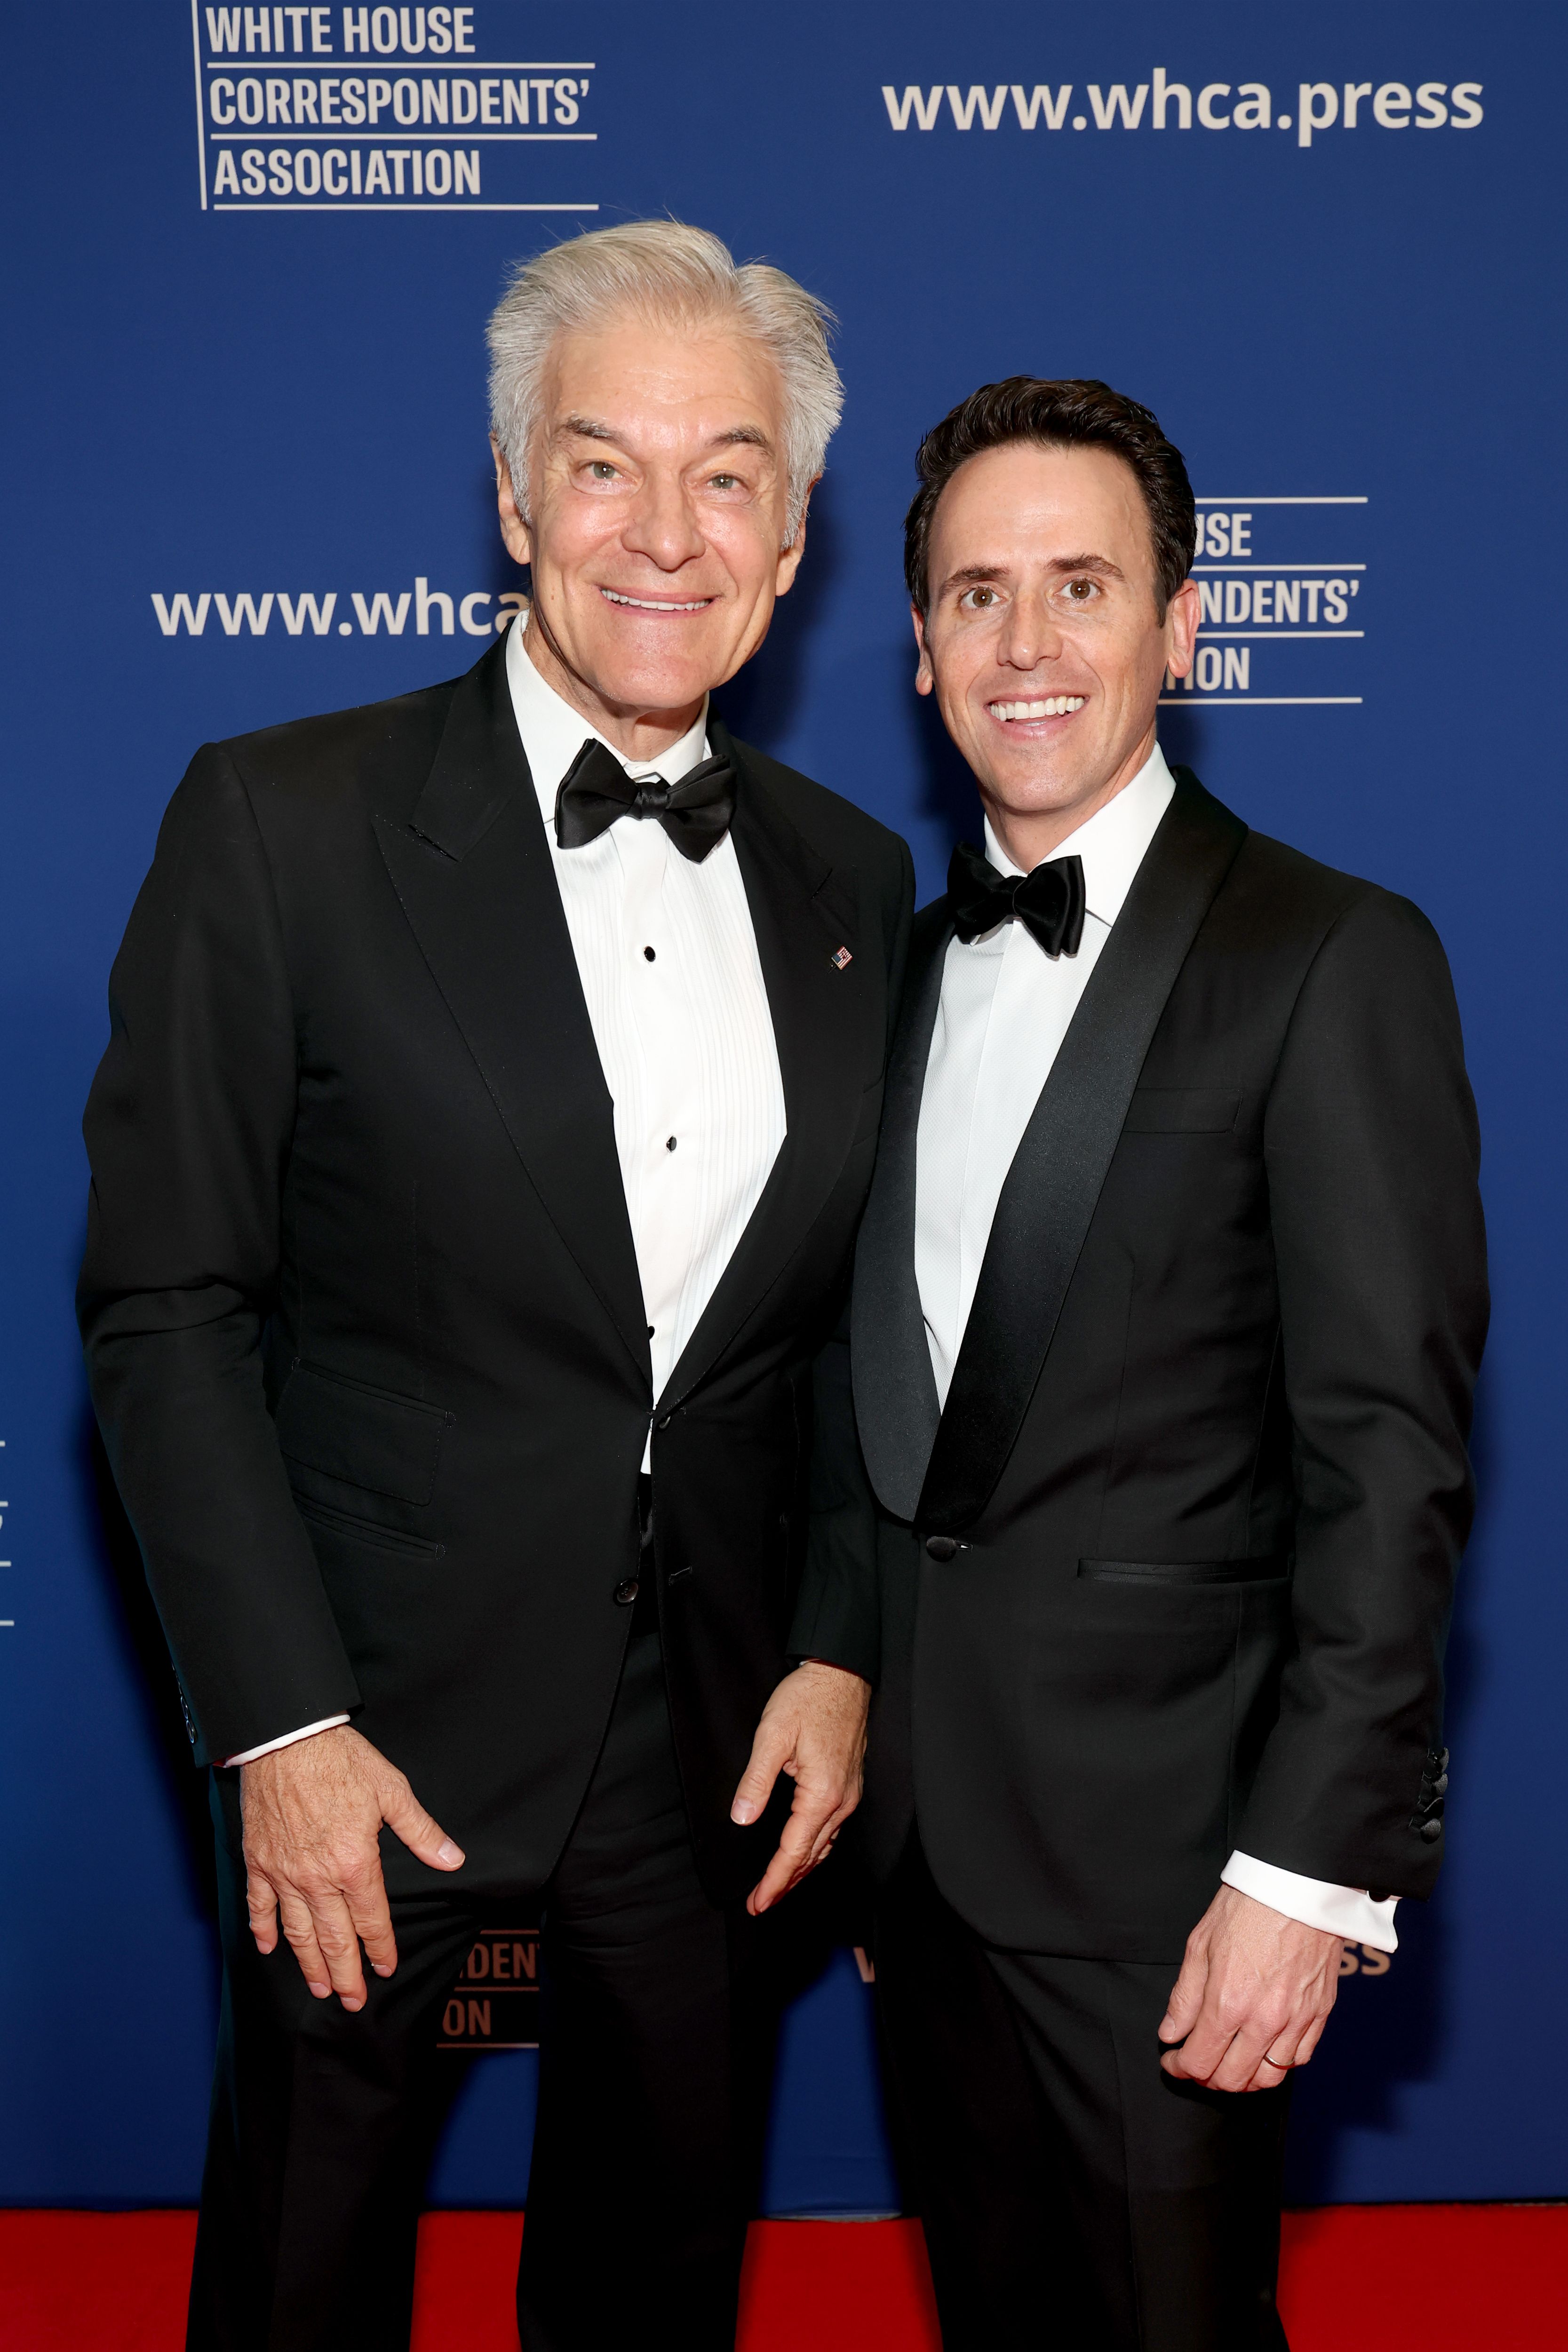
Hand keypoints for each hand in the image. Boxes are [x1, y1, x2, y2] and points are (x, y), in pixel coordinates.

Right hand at [239, 1725, 463, 2008]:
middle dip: (346, 1974)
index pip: (372, 1920)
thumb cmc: (342, 1761)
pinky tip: (267, 1948)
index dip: (380, 1948)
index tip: (386, 1968)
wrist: (287, 1738)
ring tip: (319, 1987)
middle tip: (352, 2001)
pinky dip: (263, 1929)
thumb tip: (452, 1859)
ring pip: (298, 1931)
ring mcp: (284, 1873)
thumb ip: (422, 1831)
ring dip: (309, 1963)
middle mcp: (318, 1878)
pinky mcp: (258, 1862)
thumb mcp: (392, 1791)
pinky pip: (259, 1905)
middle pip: (334, 1938)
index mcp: (355, 1864)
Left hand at [731, 1661, 870, 1916]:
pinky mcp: (849, 1784)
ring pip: (825, 1846)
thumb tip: (742, 1818)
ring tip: (779, 1886)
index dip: (775, 1881)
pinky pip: (833, 1829)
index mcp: (822, 1794)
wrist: (841, 1674)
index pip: (795, 1851)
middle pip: (812, 1856)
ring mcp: (849, 1793)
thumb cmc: (807, 1700)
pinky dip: (815, 1849)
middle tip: (761, 1903)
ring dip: (801, 1870)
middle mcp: (841, 1800)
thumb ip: (756, 1781)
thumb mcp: (772, 1736)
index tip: (757, 1902)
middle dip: (786, 1883)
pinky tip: (804, 1852)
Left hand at [1158, 1884, 1343, 2091]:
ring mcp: (1296, 2020)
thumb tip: (1170, 2034)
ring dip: (1243, 2079)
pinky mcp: (1319, 2014)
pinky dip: (1276, 2063)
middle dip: (1206, 2077)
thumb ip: (1185, 1997)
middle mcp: (1264, 2020)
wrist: (1296, 1886)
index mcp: (1228, 2002)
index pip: (1199, 2061)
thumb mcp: (1200, 1945)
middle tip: (1196, 2061)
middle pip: (1232, 2079)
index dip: (1179, 2067)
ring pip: (1269, 2078)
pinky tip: (1261, 2050)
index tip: (1172, 2060)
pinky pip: (1299, 2058)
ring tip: (1227, 2062)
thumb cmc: (1246, 1907)